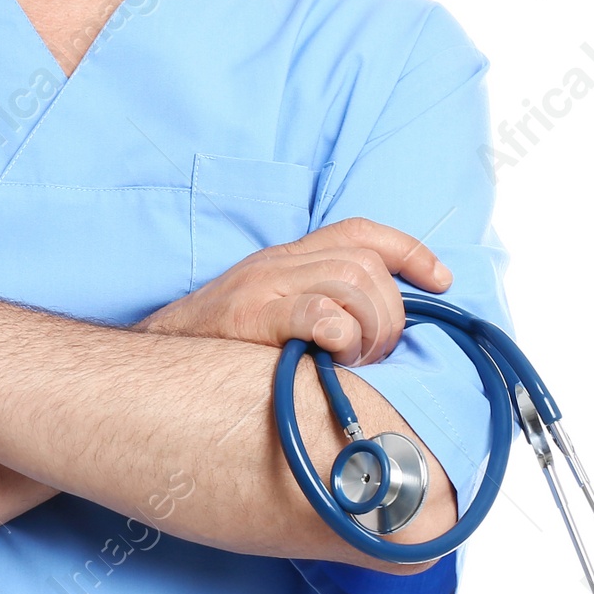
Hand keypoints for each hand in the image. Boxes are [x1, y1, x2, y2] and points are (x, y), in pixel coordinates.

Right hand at [137, 216, 450, 363]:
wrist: (151, 362)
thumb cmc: (216, 348)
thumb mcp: (270, 312)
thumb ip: (317, 307)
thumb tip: (379, 333)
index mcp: (286, 258)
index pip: (360, 232)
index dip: (409, 250)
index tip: (442, 279)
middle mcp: (278, 264)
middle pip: (367, 266)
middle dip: (389, 315)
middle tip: (372, 354)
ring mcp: (264, 287)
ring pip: (353, 285)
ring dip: (369, 330)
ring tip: (351, 361)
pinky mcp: (252, 318)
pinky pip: (319, 312)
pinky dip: (340, 333)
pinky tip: (333, 355)